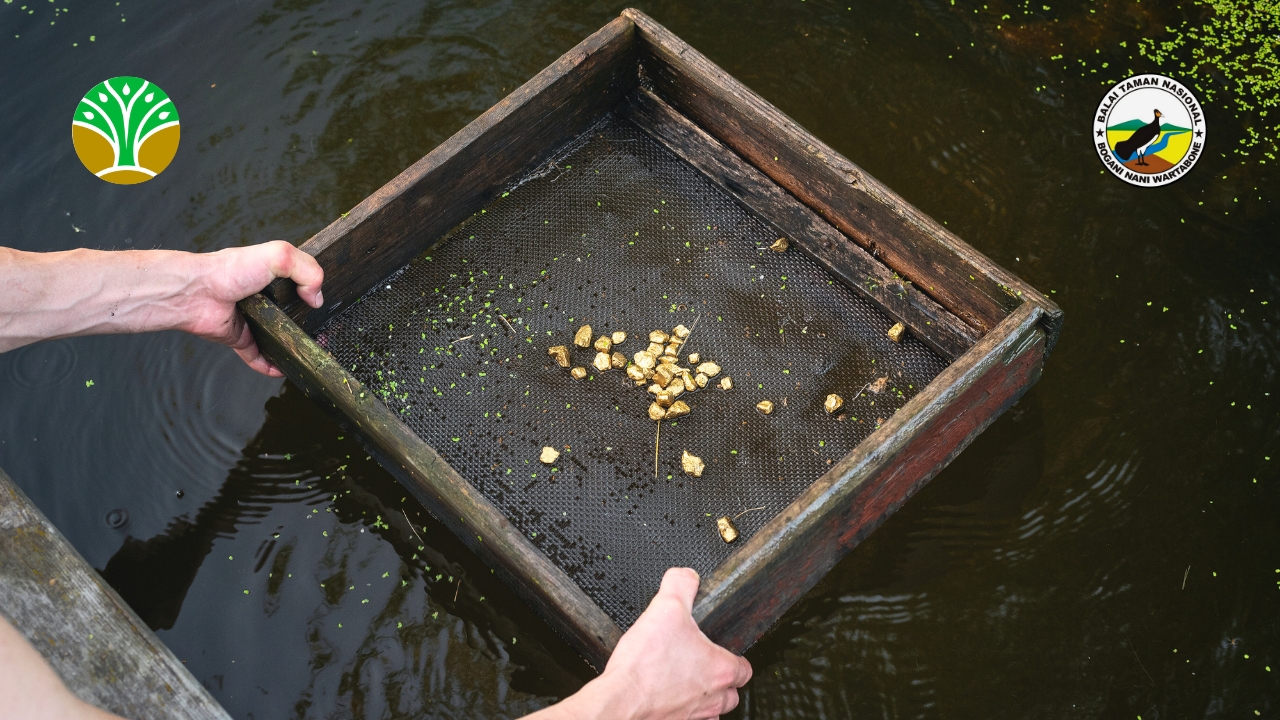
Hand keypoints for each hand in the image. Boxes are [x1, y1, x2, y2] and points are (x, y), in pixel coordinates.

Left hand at [181, 241, 323, 376]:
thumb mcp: (278, 255)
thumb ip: (307, 270)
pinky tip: (283, 369)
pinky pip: (258, 356)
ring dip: (292, 348)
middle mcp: (263, 298)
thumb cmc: (229, 270)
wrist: (196, 293)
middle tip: (323, 336)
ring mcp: (252, 320)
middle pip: (292, 314)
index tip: (324, 307)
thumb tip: (316, 298)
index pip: (300, 284)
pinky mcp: (240, 338)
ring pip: (278, 338)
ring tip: (308, 356)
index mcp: (271, 276)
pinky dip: (270, 365)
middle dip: (308, 326)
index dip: (314, 293)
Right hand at [599, 568, 751, 718]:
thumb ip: (681, 584)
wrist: (620, 700)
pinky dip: (683, 710)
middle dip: (722, 680)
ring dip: (705, 697)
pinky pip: (690, 719)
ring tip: (686, 681)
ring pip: (713, 709)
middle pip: (732, 693)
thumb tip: (686, 576)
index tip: (722, 649)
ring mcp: (694, 716)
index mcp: (720, 669)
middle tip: (703, 664)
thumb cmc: (644, 666)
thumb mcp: (665, 607)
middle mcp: (712, 697)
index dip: (735, 656)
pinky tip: (667, 695)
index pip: (745, 668)